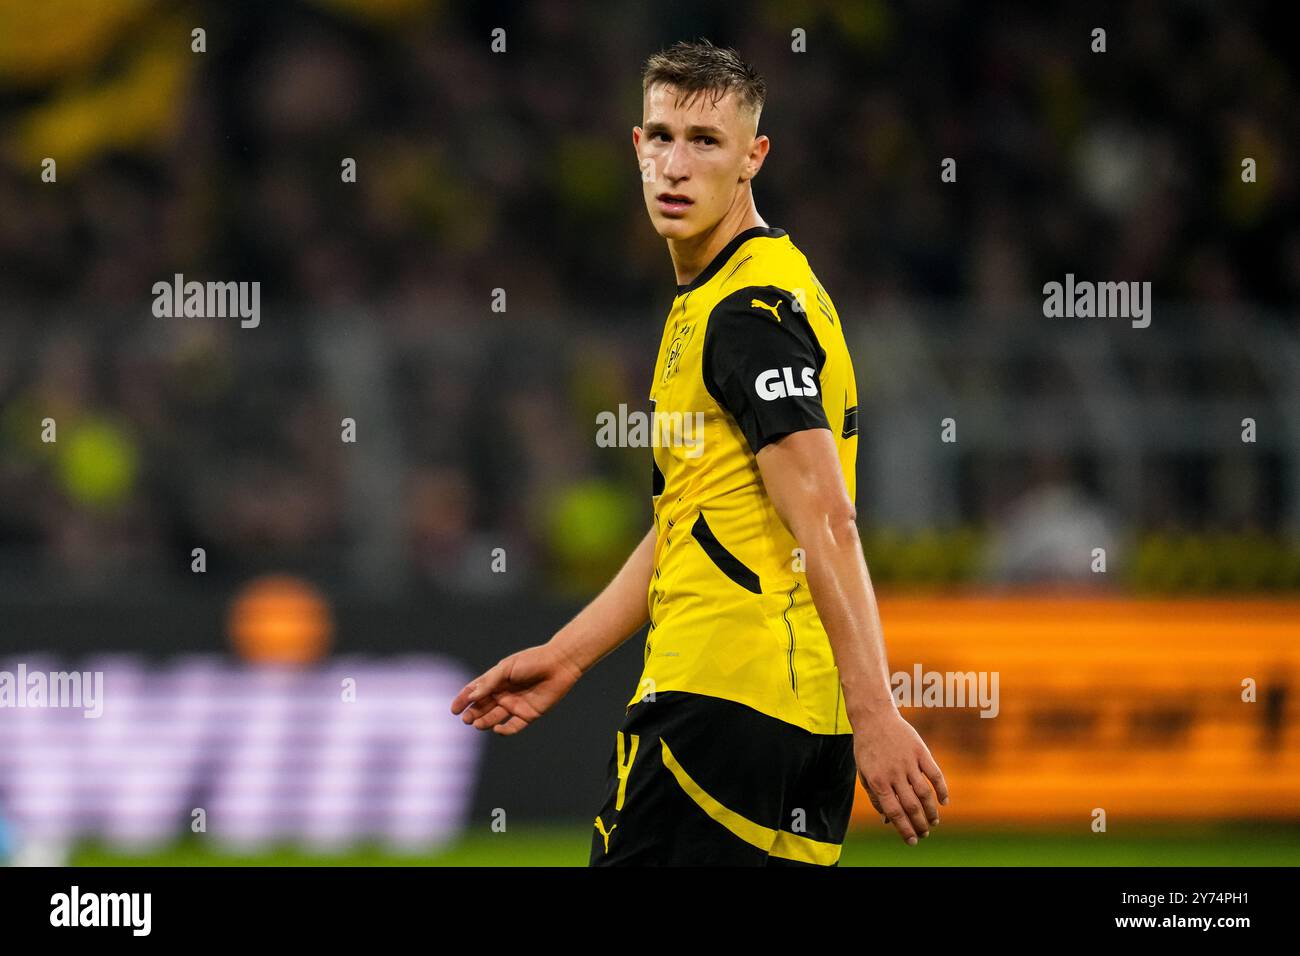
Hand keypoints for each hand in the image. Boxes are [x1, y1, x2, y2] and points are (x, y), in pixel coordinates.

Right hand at [449, 643, 582, 735]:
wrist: (559, 664)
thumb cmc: (532, 661)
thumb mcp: (507, 668)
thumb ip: (489, 682)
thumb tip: (470, 695)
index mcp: (496, 680)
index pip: (475, 692)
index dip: (463, 700)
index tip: (454, 710)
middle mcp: (504, 694)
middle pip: (482, 707)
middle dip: (472, 714)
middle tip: (466, 719)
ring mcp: (515, 705)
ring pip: (494, 718)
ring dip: (484, 722)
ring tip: (477, 724)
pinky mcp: (528, 715)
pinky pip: (513, 727)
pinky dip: (504, 730)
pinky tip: (498, 729)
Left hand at [853, 708, 948, 844]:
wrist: (874, 718)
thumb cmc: (868, 748)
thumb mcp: (864, 773)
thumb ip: (876, 797)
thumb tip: (888, 820)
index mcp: (878, 781)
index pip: (894, 812)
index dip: (904, 829)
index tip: (911, 841)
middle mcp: (894, 773)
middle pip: (911, 806)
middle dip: (919, 824)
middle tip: (924, 833)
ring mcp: (909, 762)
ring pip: (925, 794)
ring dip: (931, 812)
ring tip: (933, 822)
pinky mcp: (921, 752)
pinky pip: (935, 774)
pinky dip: (942, 790)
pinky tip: (944, 802)